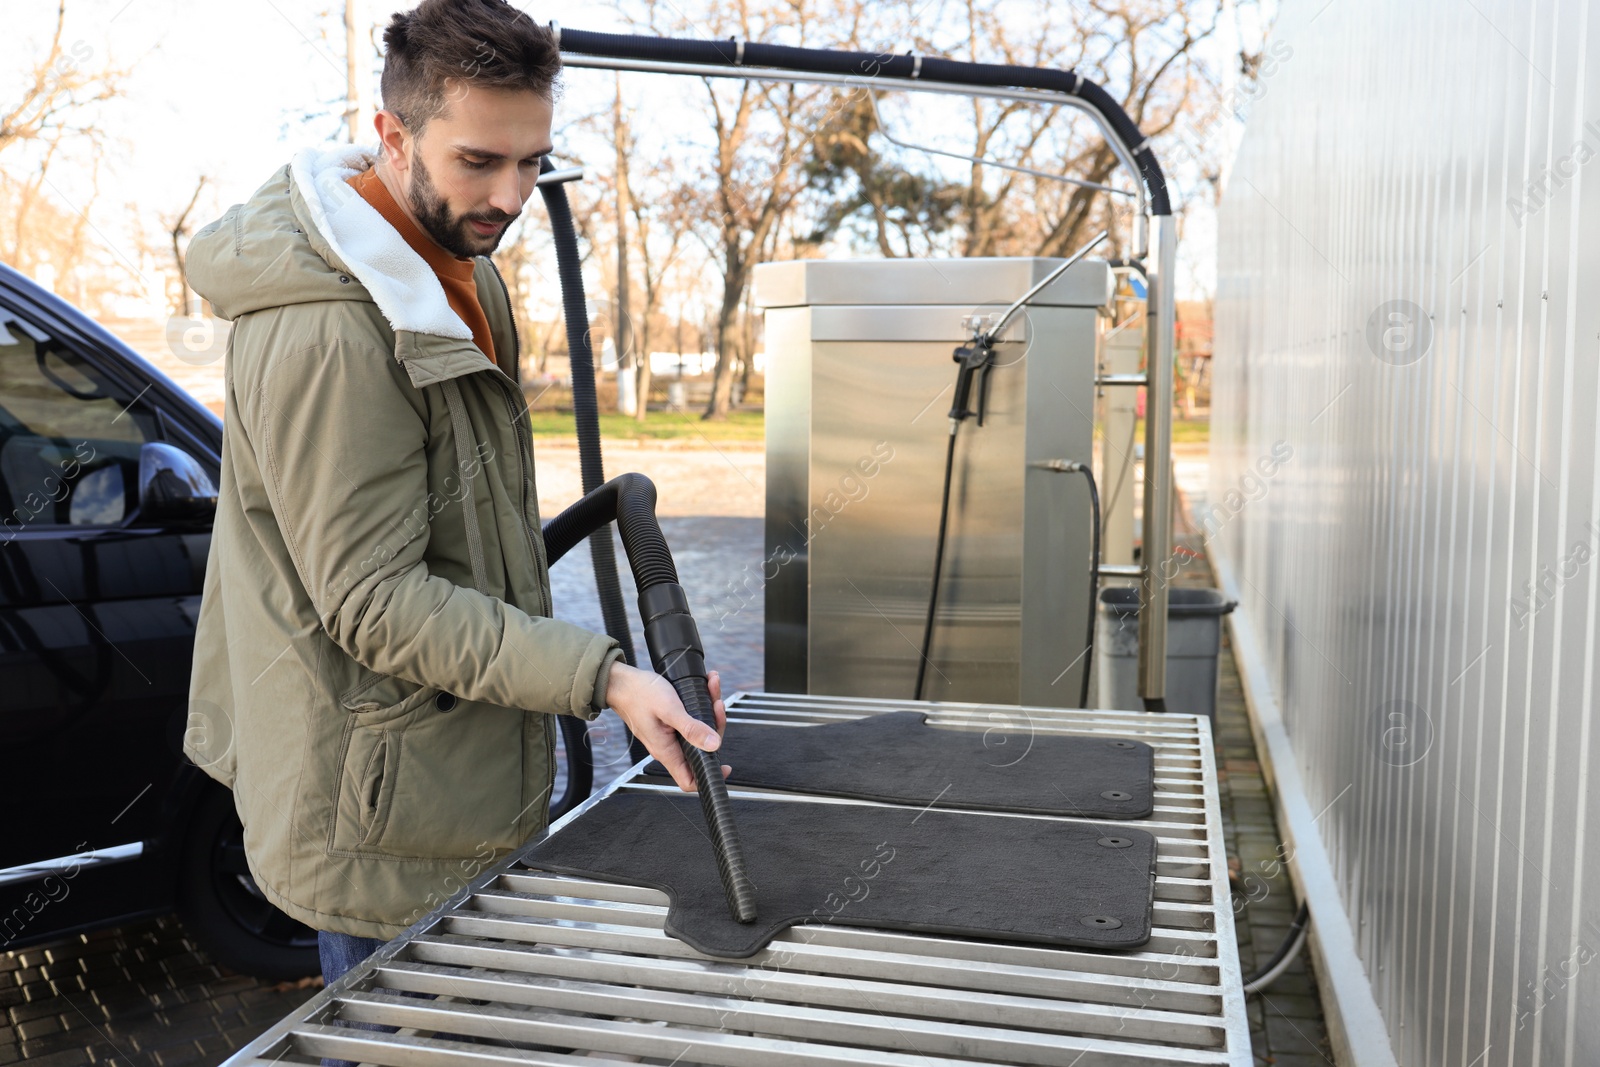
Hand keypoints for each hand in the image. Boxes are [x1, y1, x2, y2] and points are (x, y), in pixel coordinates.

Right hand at [606, 663, 730, 791]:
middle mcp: (669, 746)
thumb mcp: (669, 710)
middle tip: (717, 705)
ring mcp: (670, 734)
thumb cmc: (638, 694)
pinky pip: (691, 718)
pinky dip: (700, 702)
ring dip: (709, 710)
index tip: (725, 766)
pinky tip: (705, 686)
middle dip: (715, 726)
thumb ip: (691, 729)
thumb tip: (714, 745)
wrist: (621, 681)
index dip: (709, 776)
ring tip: (712, 686)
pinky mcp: (671, 722)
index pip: (689, 780)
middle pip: (701, 749)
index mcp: (666, 750)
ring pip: (699, 730)